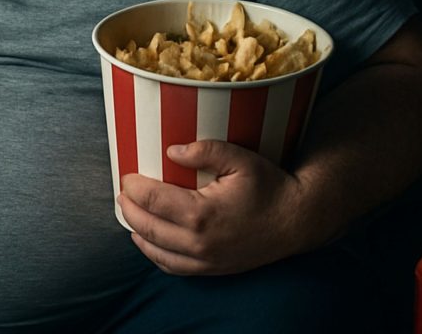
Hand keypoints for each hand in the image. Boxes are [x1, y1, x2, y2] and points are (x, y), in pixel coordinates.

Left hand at [118, 139, 307, 275]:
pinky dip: (155, 255)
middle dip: (129, 208)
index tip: (127, 176)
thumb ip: (205, 151)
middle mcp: (199, 243)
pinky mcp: (212, 270)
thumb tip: (172, 151)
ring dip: (137, 232)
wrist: (298, 220)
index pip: (152, 200)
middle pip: (147, 227)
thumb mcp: (240, 159)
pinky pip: (173, 268)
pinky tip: (148, 241)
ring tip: (130, 214)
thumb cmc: (269, 187)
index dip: (133, 187)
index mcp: (201, 214)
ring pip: (156, 252)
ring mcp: (205, 261)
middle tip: (123, 192)